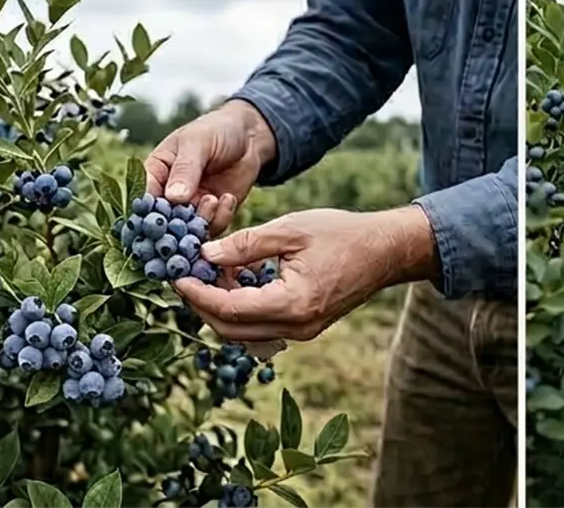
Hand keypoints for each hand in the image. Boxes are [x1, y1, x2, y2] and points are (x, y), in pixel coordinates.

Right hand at [144, 101, 275, 235]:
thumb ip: (185, 169)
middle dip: (173, 227)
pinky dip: (219, 219)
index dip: (146, 213)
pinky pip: (211, 227)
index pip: (143, 198)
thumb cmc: (216, 130)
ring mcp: (191, 206)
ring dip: (200, 221)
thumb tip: (174, 197)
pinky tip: (227, 199)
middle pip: (162, 222)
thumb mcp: (197, 143)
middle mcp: (169, 195)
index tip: (159, 220)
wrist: (249, 135)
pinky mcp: (213, 213)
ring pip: (187, 230)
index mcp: (155, 173)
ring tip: (212, 199)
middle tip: (188, 220)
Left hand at [173, 206, 437, 341]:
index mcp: (292, 304)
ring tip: (213, 273)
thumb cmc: (342, 234)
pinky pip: (260, 328)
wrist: (386, 251)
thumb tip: (205, 255)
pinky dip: (241, 309)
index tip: (177, 275)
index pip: (229, 309)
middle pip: (230, 329)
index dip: (197, 293)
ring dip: (220, 308)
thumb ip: (246, 244)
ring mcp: (301, 332)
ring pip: (242, 333)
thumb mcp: (291, 229)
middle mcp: (295, 328)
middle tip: (188, 275)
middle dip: (202, 304)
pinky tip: (238, 281)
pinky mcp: (304, 328)